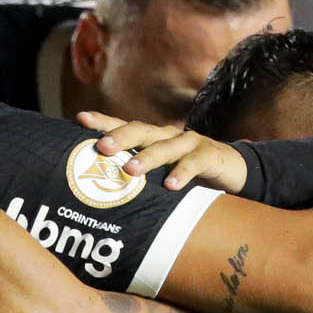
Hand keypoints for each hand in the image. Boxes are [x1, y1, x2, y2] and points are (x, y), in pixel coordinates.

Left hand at [76, 113, 249, 192]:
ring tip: (131, 170)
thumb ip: (136, 179)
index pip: (124, 127)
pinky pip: (194, 163)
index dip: (103, 122)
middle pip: (141, 131)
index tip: (80, 120)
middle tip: (102, 147)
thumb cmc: (186, 174)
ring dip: (148, 158)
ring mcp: (189, 143)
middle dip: (120, 137)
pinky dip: (182, 172)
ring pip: (166, 147)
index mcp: (152, 138)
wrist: (232, 171)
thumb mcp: (158, 174)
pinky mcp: (209, 156)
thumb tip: (97, 192)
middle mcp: (167, 136)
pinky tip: (171, 185)